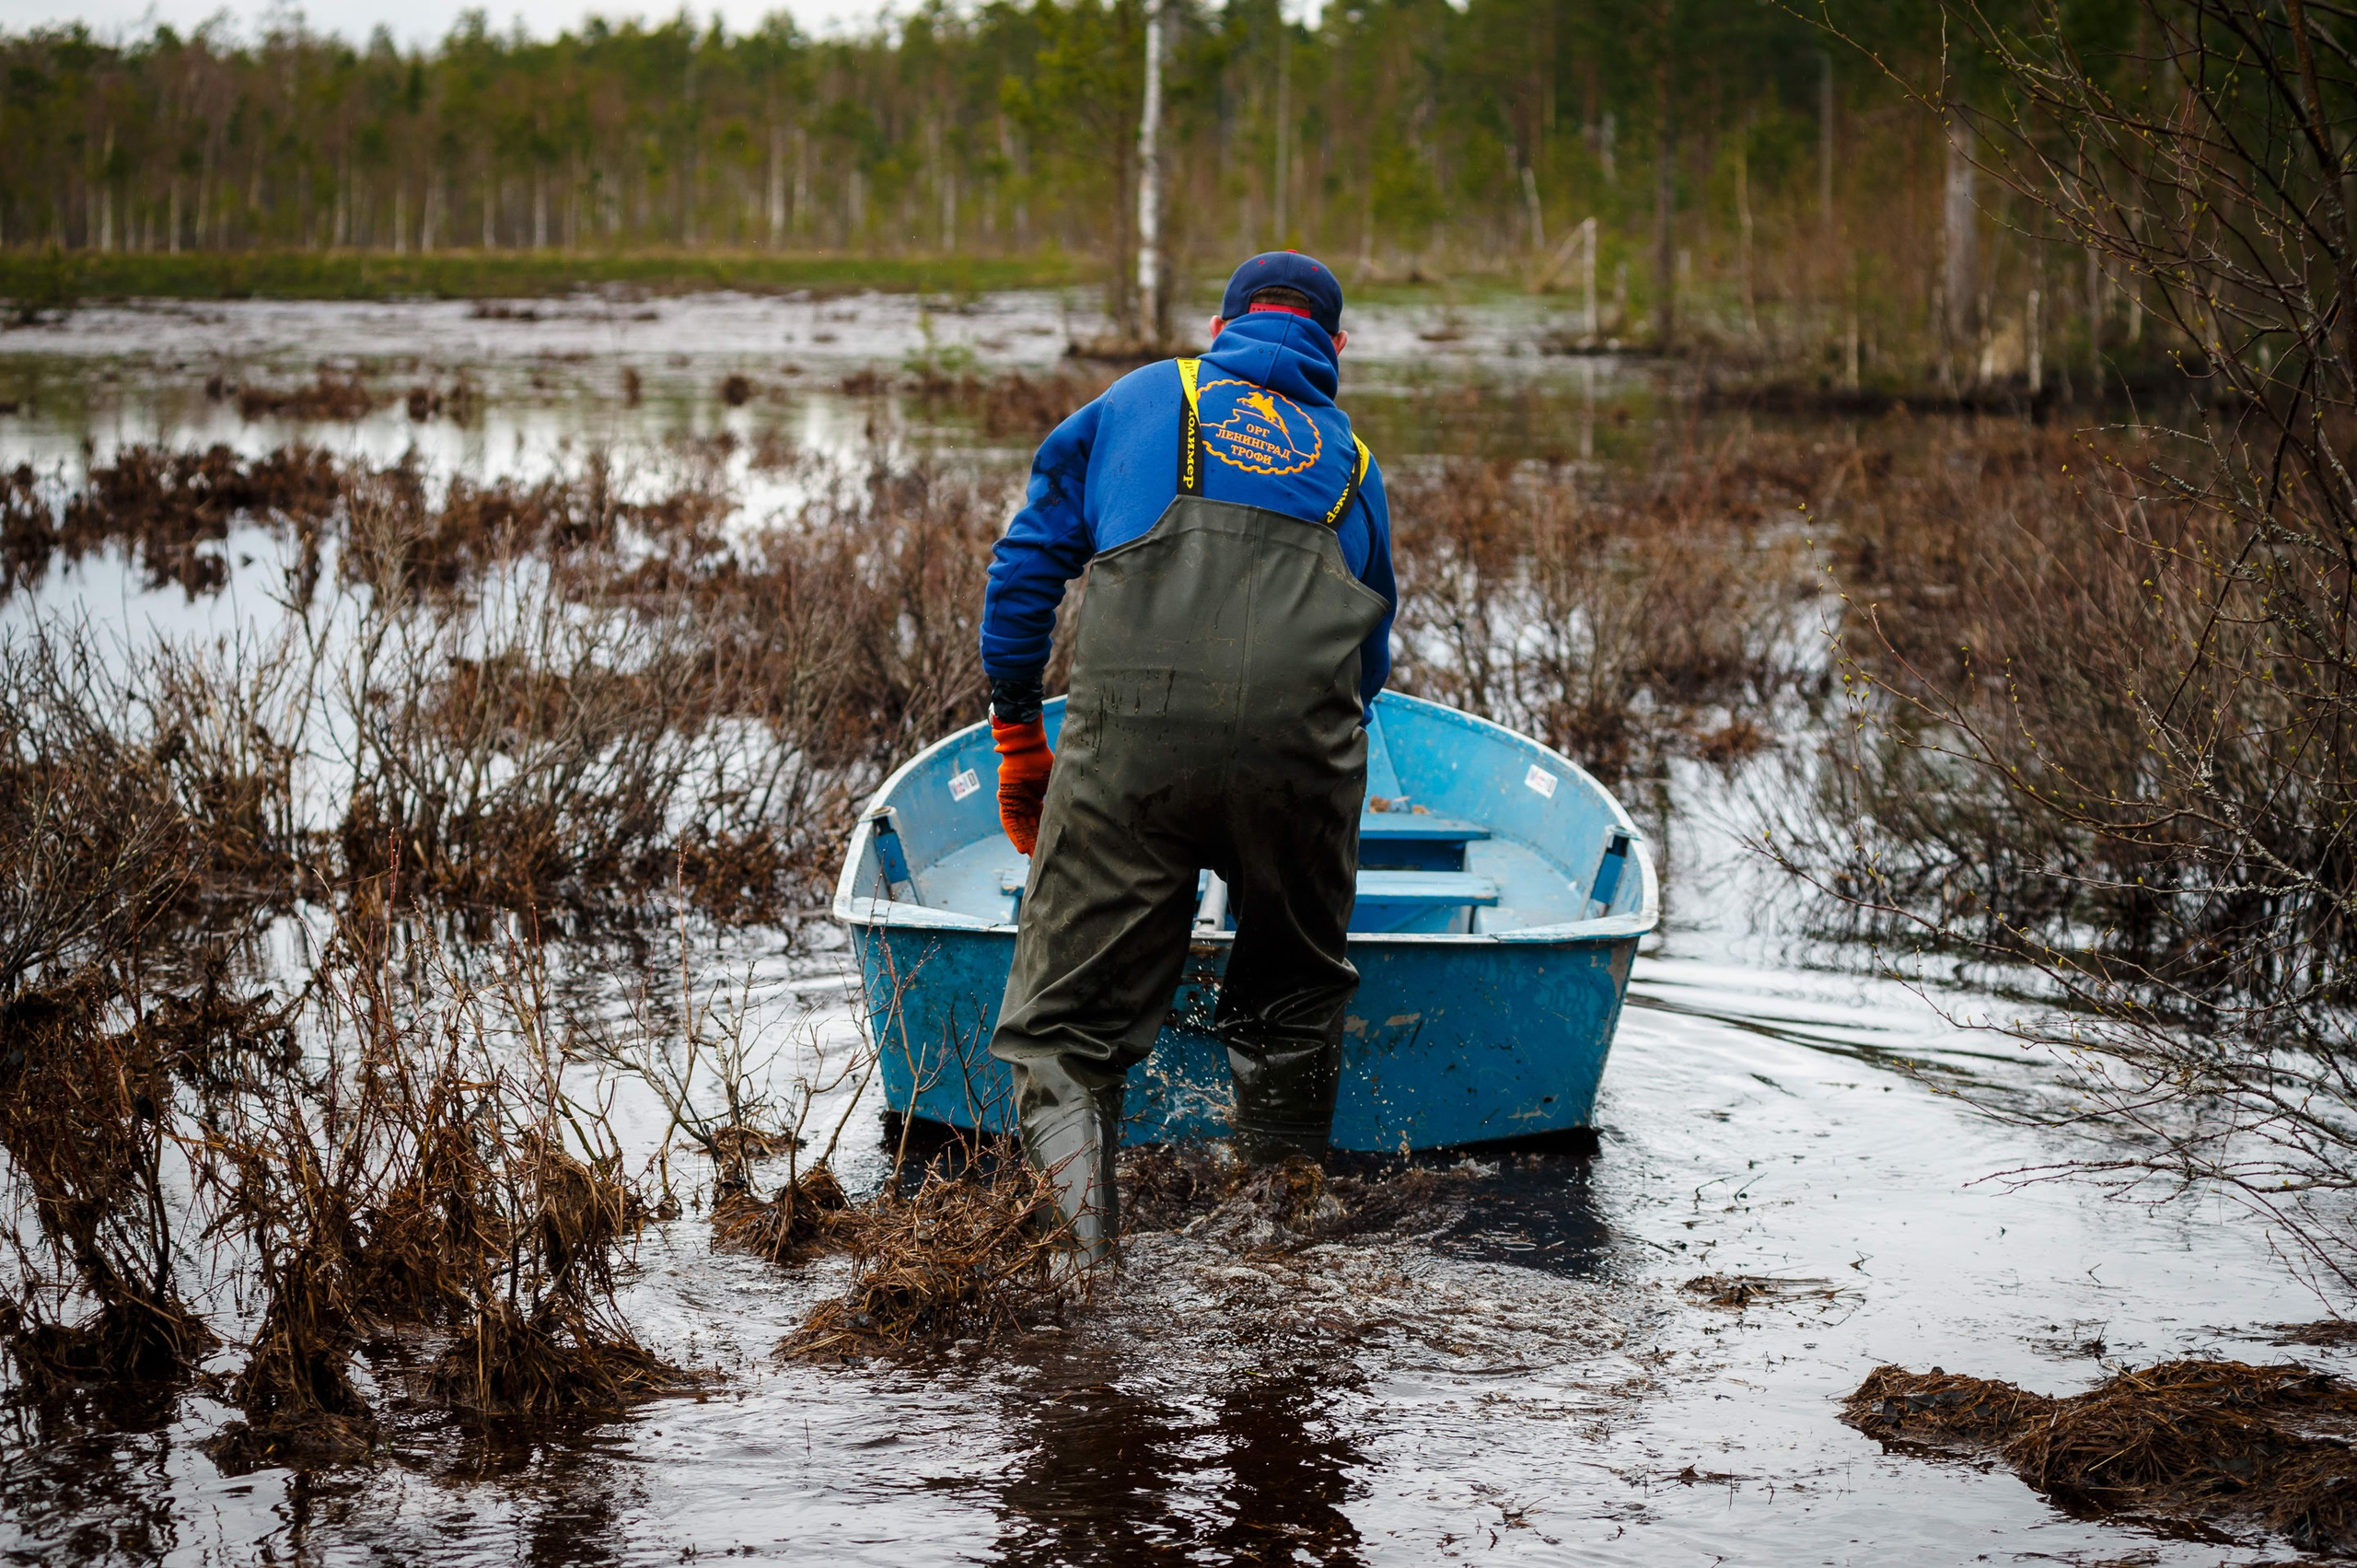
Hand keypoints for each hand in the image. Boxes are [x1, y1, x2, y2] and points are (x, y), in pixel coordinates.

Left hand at [992, 717, 1053, 855]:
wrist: (1027, 746)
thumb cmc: (1043, 758)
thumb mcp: (1057, 779)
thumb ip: (1065, 791)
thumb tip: (1089, 800)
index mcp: (1037, 797)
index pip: (1042, 821)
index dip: (1047, 835)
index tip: (1055, 848)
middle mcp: (1025, 802)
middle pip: (1031, 827)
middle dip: (1037, 844)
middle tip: (1044, 861)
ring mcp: (1014, 801)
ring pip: (1021, 827)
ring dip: (1026, 843)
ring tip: (1033, 859)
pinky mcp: (1006, 800)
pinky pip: (1009, 822)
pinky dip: (1015, 835)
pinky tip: (1021, 848)